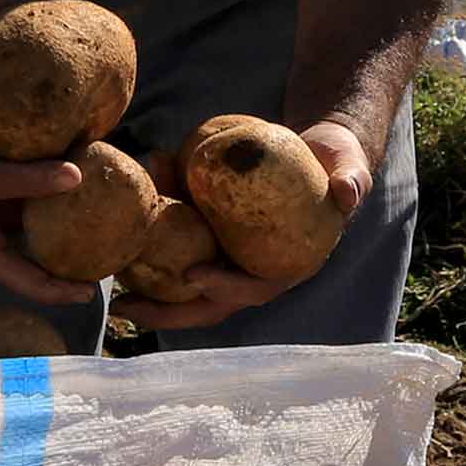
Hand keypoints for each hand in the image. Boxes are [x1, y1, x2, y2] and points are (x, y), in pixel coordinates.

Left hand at [112, 120, 373, 332]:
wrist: (321, 154)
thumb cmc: (336, 163)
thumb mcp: (349, 166)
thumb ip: (351, 179)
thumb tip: (347, 191)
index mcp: (287, 265)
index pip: (255, 288)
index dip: (226, 287)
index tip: (195, 275)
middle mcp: (256, 270)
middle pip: (210, 303)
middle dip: (169, 311)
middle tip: (126, 307)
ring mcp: (233, 259)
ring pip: (189, 289)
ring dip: (154, 296)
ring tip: (114, 296)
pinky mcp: (215, 240)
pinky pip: (182, 253)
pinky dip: (154, 256)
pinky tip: (120, 251)